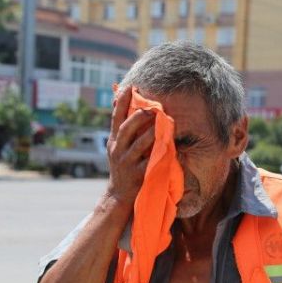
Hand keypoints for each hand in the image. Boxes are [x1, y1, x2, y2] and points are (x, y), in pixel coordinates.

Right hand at [105, 86, 155, 208]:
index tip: (130, 87)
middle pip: (126, 129)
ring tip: (161, 121)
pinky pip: (150, 162)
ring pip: (139, 144)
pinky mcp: (138, 175)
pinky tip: (168, 145)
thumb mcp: (116, 147)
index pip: (116, 118)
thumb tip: (119, 101)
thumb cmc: (121, 167)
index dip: (122, 102)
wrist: (119, 195)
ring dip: (150, 132)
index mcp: (114, 142)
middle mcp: (118, 151)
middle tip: (152, 107)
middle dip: (138, 116)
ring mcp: (128, 163)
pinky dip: (158, 153)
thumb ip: (120, 128)